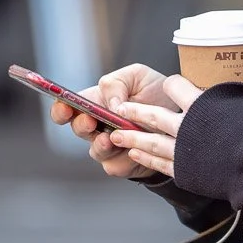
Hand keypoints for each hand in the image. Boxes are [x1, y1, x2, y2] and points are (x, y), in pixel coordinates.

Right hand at [50, 64, 183, 179]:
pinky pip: (113, 165)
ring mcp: (107, 147)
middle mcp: (97, 126)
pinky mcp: (120, 164)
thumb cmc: (156, 95)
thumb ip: (117, 83)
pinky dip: (121, 159)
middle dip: (81, 125)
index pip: (68, 107)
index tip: (64, 107)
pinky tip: (132, 152)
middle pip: (78, 129)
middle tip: (91, 121)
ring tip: (110, 139)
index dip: (61, 108)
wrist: (182, 122)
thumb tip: (110, 104)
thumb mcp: (138, 76)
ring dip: (100, 145)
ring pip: (94, 150)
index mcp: (96, 102)